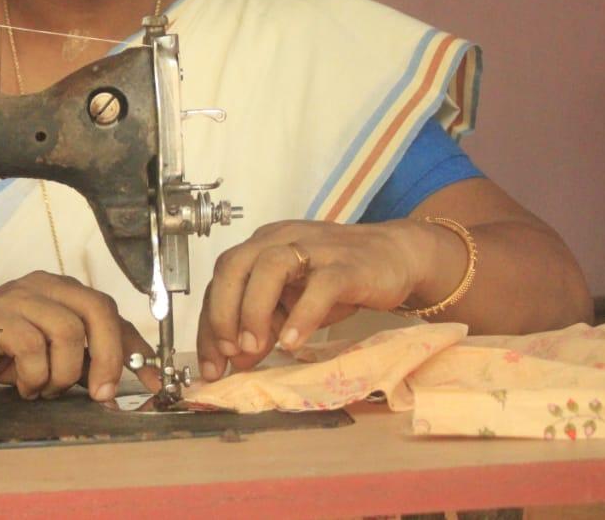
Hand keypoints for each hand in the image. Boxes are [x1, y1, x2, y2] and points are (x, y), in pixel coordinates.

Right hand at [0, 271, 157, 400]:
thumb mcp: (44, 349)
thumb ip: (78, 357)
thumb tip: (116, 384)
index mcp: (62, 290)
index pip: (112, 312)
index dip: (138, 348)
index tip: (154, 380)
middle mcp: (45, 285)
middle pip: (99, 311)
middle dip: (110, 358)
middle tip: (102, 393)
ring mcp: (20, 297)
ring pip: (69, 332)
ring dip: (64, 373)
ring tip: (45, 388)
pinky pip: (32, 348)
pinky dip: (35, 376)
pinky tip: (23, 385)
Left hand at [195, 220, 428, 377]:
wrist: (396, 257)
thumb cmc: (338, 278)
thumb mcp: (292, 303)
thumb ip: (263, 325)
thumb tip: (237, 359)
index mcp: (260, 246)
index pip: (220, 280)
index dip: (209, 323)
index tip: (210, 364)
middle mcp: (279, 240)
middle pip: (234, 266)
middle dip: (222, 312)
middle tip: (229, 352)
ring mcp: (313, 248)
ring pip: (269, 267)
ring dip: (253, 311)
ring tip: (254, 349)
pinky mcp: (347, 265)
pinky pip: (320, 286)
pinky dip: (301, 316)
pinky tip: (292, 343)